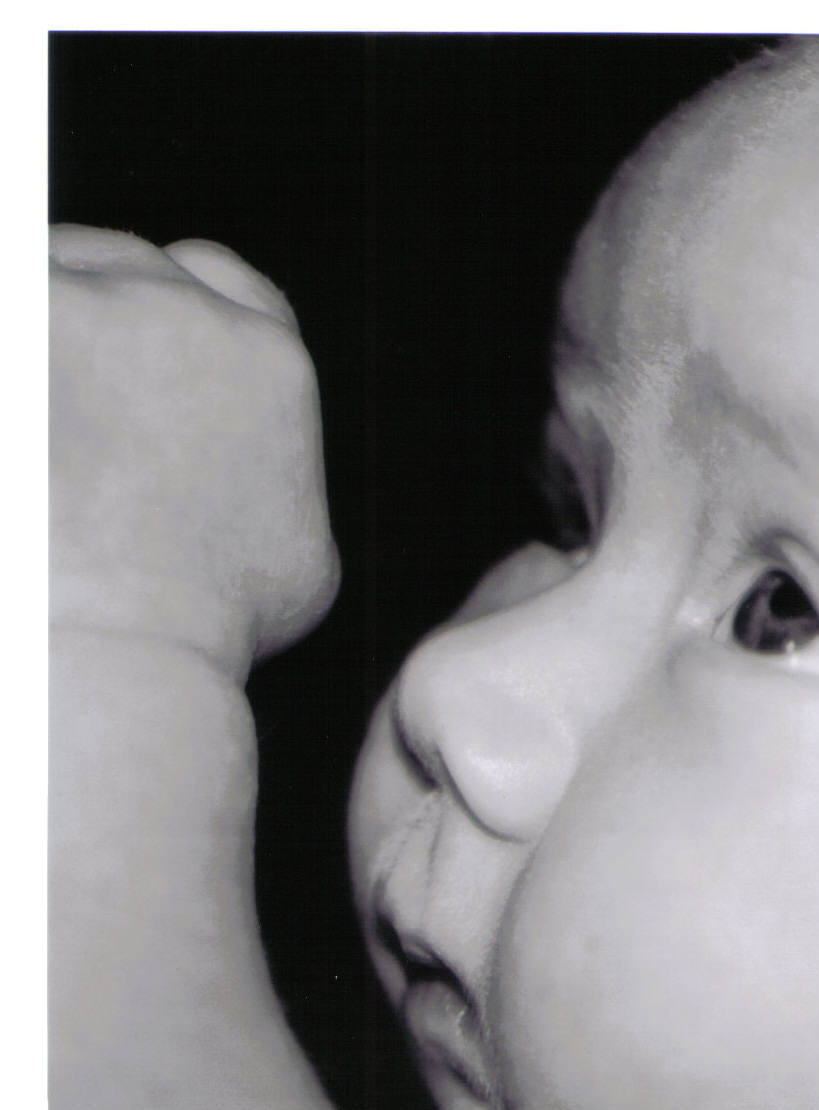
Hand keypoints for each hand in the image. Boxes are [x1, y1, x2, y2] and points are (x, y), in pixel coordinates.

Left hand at [50, 225, 338, 675]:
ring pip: (38, 269)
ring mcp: (89, 307)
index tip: (121, 339)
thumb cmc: (205, 627)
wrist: (119, 644)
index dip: (162, 300)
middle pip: (118, 263)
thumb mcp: (298, 561)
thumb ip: (279, 487)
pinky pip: (12, 285)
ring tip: (29, 422)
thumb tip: (251, 484)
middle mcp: (188, 313)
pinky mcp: (20, 316)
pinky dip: (14, 360)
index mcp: (268, 360)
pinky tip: (17, 438)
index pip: (212, 278)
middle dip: (80, 306)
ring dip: (30, 329)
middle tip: (43, 380)